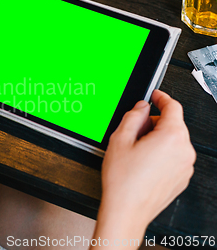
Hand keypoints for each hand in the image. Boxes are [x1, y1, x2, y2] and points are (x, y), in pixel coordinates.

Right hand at [92, 90, 195, 248]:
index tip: (155, 95)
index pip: (173, 107)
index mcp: (171, 137)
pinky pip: (174, 156)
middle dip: (154, 122)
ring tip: (135, 151)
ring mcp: (185, 166)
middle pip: (173, 124)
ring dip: (157, 138)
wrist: (127, 211)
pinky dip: (162, 153)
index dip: (162, 97)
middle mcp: (184, 151)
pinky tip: (142, 163)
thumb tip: (141, 107)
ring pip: (174, 141)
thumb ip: (133, 116)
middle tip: (134, 130)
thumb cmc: (123, 181)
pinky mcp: (182, 178)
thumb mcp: (120, 139)